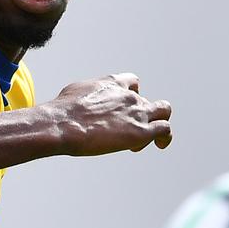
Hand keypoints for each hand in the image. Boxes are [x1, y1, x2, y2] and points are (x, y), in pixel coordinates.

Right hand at [46, 73, 171, 155]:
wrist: (63, 124)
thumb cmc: (63, 111)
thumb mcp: (75, 92)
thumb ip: (85, 96)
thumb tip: (76, 103)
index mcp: (113, 83)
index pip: (132, 82)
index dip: (131, 95)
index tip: (123, 109)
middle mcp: (129, 95)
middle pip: (146, 101)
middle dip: (140, 116)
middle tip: (128, 131)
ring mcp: (137, 112)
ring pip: (164, 110)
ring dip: (160, 121)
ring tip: (153, 138)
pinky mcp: (141, 131)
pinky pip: (164, 129)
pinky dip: (165, 137)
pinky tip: (160, 145)